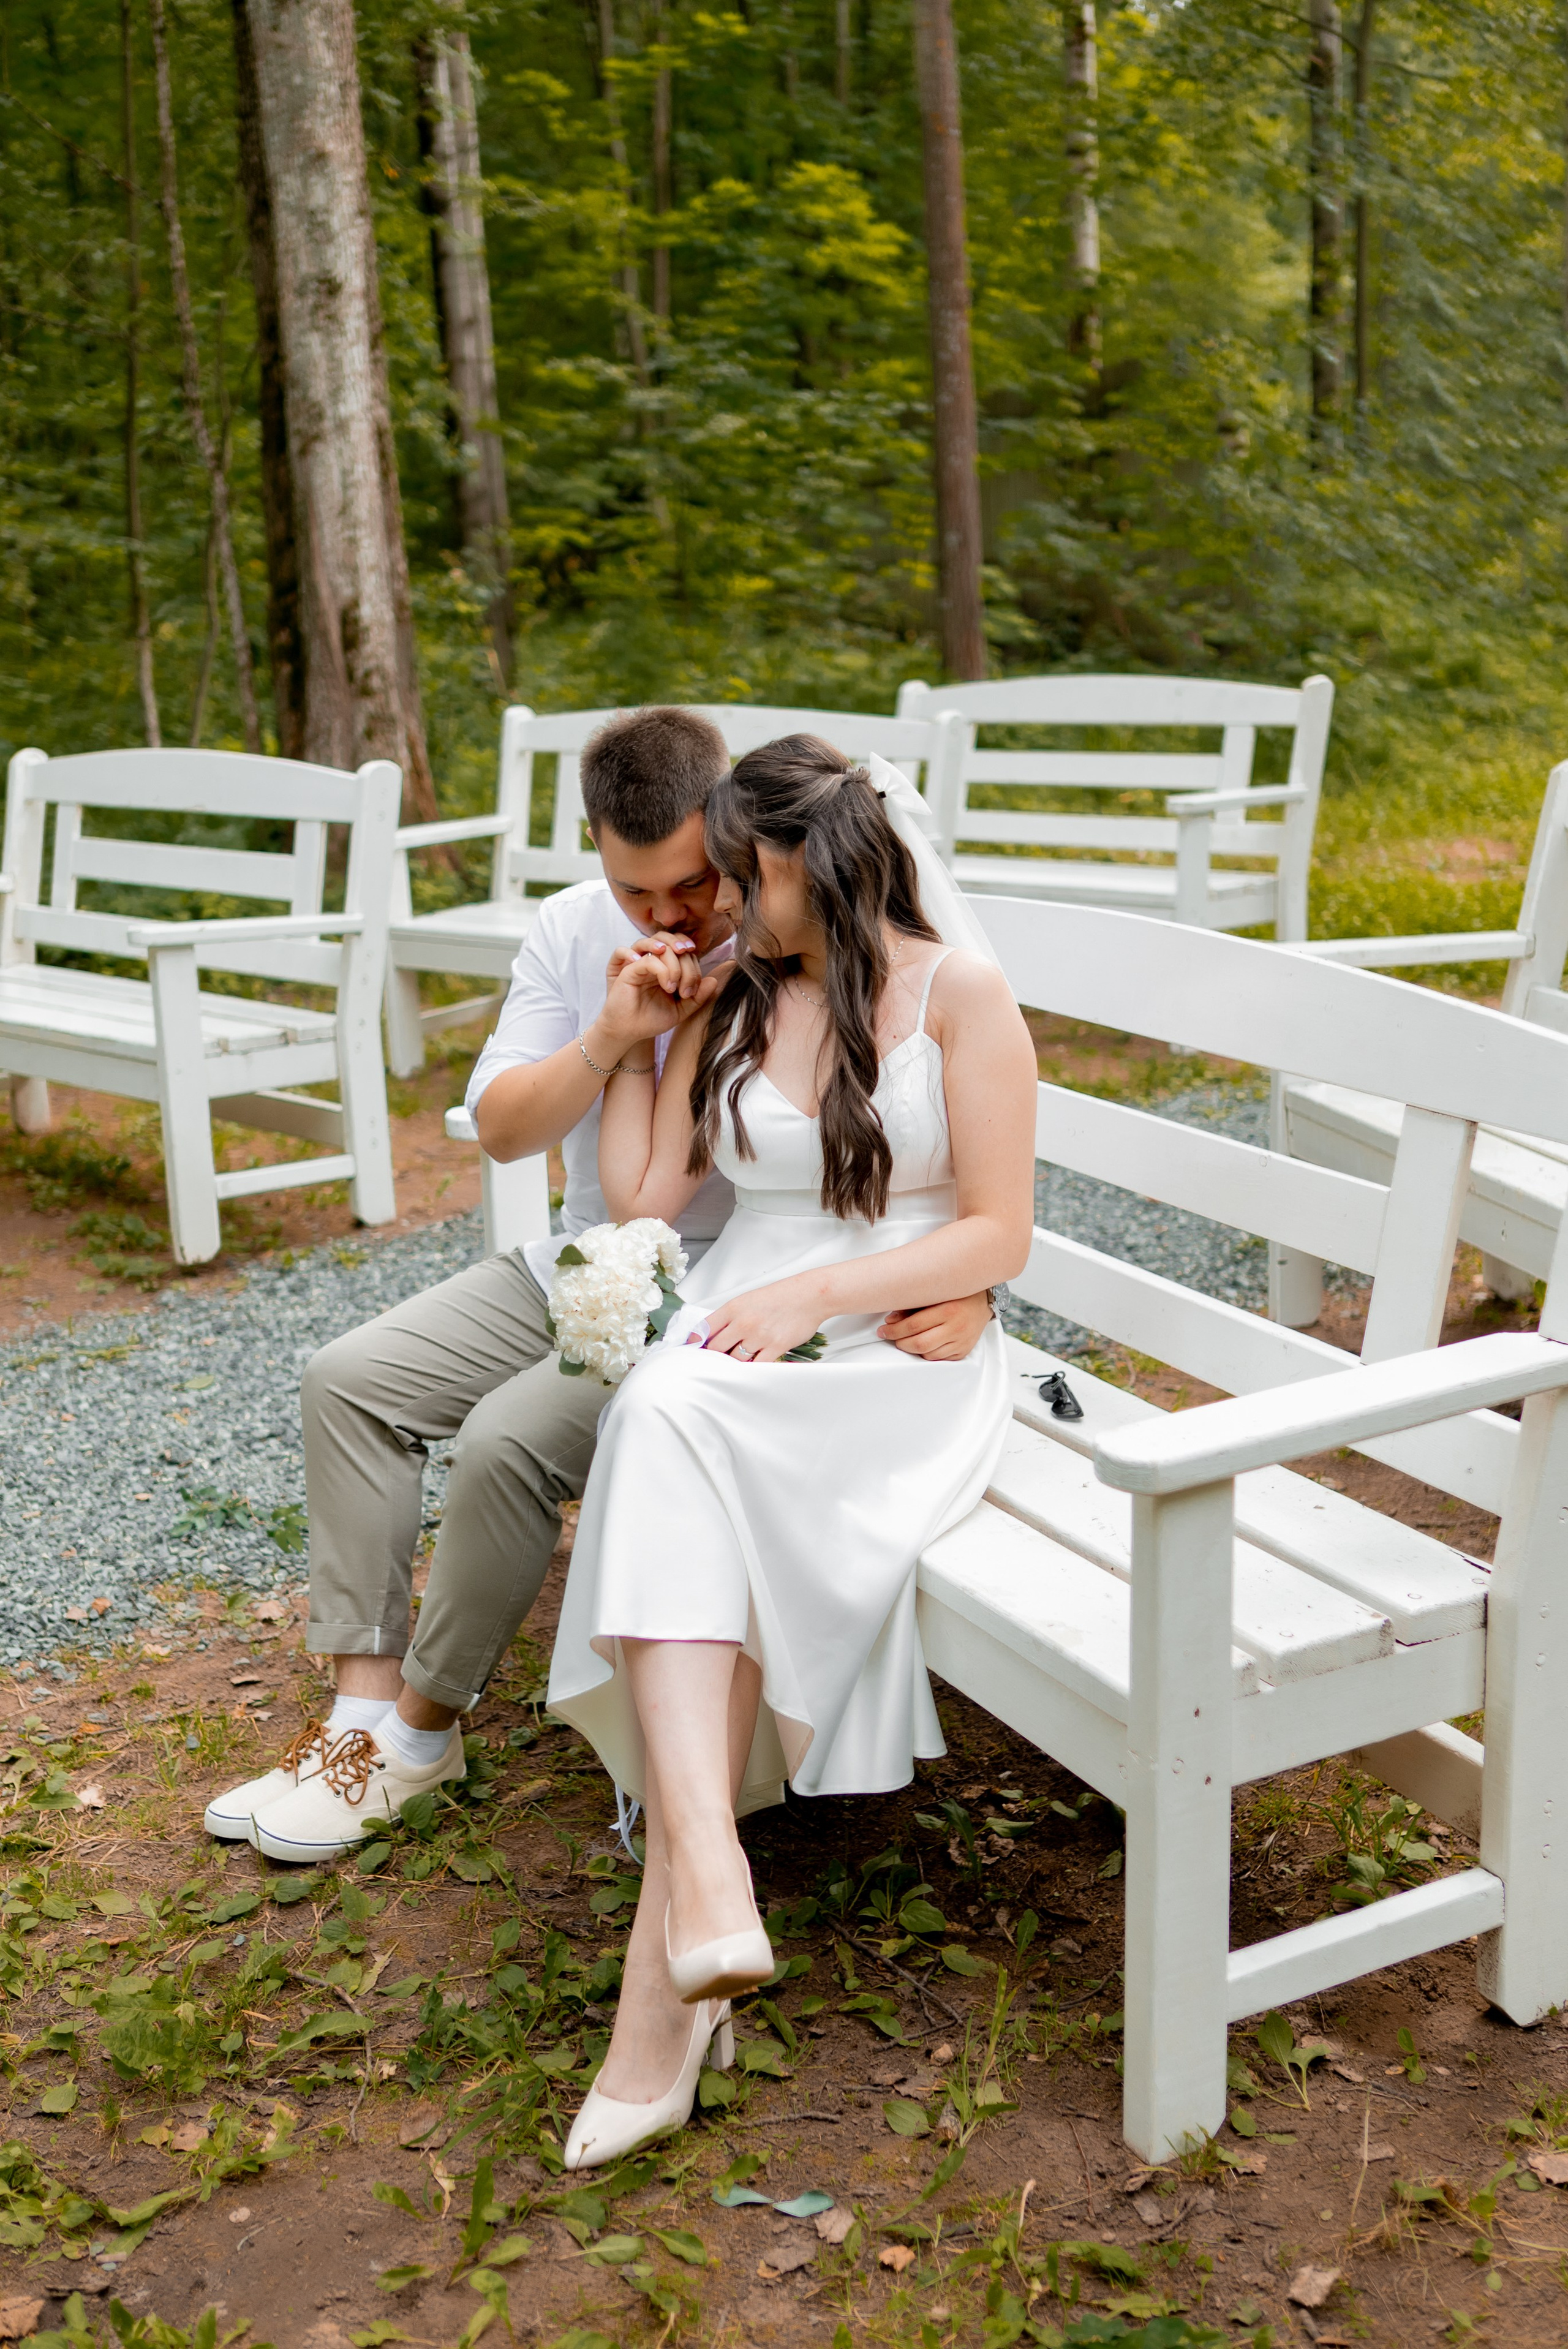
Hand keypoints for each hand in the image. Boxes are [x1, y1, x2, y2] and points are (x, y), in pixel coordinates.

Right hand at [601, 932, 720, 1048]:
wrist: (628, 1032)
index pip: (686, 953)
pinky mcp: (629, 970)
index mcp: (668, 967)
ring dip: (673, 961)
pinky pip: (647, 959)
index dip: (694, 969)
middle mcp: (655, 961)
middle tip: (685, 991)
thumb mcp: (680, 1010)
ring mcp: (641, 962)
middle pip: (675, 945)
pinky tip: (665, 984)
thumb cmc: (651, 1019)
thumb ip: (697, 997)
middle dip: (686, 966)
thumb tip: (714, 981)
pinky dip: (658, 967)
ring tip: (674, 983)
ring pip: (661, 945)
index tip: (691, 994)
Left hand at [695, 1277, 824, 1364]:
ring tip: (736, 1363)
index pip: (704, 1329)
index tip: (691, 1350)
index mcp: (734, 1308)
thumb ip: (730, 1316)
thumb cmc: (779, 1297)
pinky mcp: (775, 1347)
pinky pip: (757, 1366)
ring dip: (734, 1363)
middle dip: (713, 1357)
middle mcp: (743, 1322)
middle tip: (713, 1361)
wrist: (808, 1296)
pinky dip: (752, 1369)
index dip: (695, 1342)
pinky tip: (751, 1368)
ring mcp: (759, 1336)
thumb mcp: (748, 1300)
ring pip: (735, 1360)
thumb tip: (712, 1335)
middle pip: (716, 1349)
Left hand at [877, 1290, 993, 1361]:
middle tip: (890, 1336)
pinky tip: (924, 1343)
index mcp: (948, 1310)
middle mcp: (956, 1328)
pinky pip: (939, 1358)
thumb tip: (890, 1320)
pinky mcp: (963, 1351)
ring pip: (928, 1354)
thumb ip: (912, 1306)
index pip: (913, 1325)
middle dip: (899, 1342)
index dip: (894, 1330)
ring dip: (912, 1349)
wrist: (983, 1301)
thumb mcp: (935, 1293)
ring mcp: (961, 1342)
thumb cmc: (957, 1294)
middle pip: (919, 1344)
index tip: (883, 1330)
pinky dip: (927, 1353)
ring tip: (906, 1339)